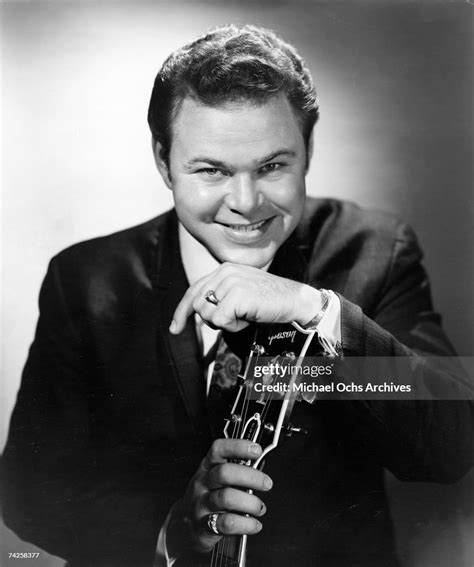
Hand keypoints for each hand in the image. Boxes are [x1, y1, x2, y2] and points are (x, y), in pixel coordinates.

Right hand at [166, 439, 271, 555]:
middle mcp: (203, 483)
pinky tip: (254, 524)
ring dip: (250, 503)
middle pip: (224, 473)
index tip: (256, 450)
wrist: (185, 525)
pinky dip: (246, 524)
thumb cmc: (207, 496)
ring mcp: (201, 503)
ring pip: (226, 498)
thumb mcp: (215, 479)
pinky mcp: (204, 525)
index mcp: (207, 467)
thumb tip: (260, 467)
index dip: (238, 446)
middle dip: (250, 477)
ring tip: (259, 507)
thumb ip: (235, 471)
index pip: (219, 450)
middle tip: (266, 483)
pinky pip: (227, 523)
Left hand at [169, 262, 322, 333]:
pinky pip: (219, 321)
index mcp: (224, 270)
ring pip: (206, 314)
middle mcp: (224, 272)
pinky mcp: (236, 295)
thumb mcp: (242, 292)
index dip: (181, 311)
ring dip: (224, 323)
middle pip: (197, 304)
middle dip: (210, 320)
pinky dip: (233, 327)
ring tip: (244, 316)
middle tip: (235, 321)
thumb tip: (201, 312)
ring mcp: (229, 282)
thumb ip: (222, 296)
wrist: (295, 300)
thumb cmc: (271, 300)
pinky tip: (248, 319)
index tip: (175, 328)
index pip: (194, 290)